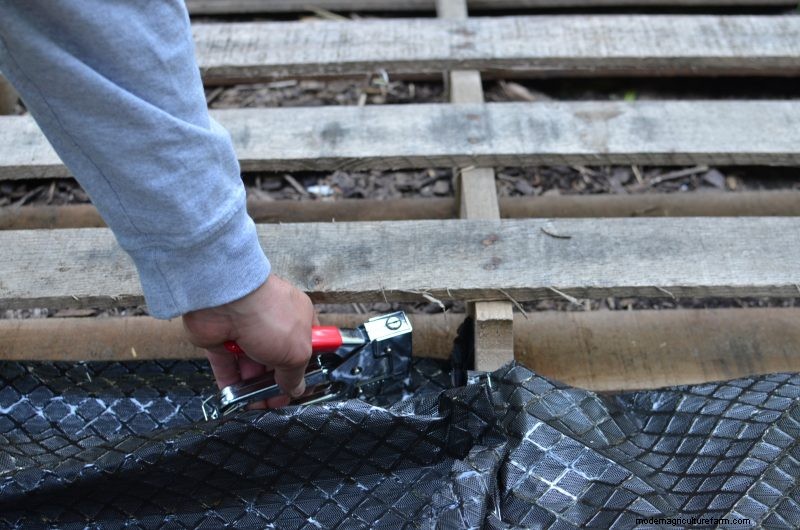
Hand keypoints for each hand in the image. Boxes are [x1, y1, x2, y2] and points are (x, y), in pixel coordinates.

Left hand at [182, 274, 318, 406]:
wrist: (226, 300)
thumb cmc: (267, 314)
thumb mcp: (296, 351)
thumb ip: (296, 373)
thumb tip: (296, 388)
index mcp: (298, 318)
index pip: (307, 345)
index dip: (306, 367)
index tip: (304, 386)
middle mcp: (272, 323)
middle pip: (277, 360)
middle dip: (278, 384)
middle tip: (278, 404)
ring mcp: (246, 332)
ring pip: (252, 366)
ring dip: (254, 388)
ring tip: (257, 408)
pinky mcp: (222, 340)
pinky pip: (228, 367)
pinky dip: (231, 384)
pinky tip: (235, 400)